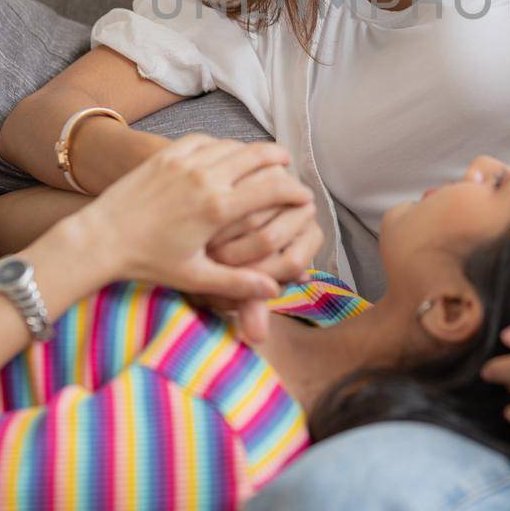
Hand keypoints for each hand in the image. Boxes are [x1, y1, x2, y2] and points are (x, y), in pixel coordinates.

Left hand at [64, 133, 311, 304]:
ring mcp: (185, 161)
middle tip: (289, 167)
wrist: (100, 238)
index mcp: (217, 208)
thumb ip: (238, 281)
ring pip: (232, 145)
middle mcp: (205, 178)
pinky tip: (225, 153)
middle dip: (279, 161)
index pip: (272, 189)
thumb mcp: (195, 276)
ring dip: (251, 151)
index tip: (304, 195)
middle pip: (258, 156)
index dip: (294, 190)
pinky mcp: (166, 154)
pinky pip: (204, 140)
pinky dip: (221, 145)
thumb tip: (273, 289)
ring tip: (262, 160)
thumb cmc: (148, 261)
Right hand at [192, 184, 323, 343]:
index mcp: (304, 248)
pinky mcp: (268, 172)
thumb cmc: (228, 262)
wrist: (214, 220)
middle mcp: (303, 219)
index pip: (290, 263)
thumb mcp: (237, 285)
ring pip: (258, 213)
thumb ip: (250, 306)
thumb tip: (257, 338)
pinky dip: (223, 205)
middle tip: (212, 258)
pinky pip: (246, 189)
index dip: (259, 274)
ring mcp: (288, 193)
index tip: (234, 280)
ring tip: (206, 239)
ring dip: (228, 230)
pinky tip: (204, 216)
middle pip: (273, 236)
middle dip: (239, 253)